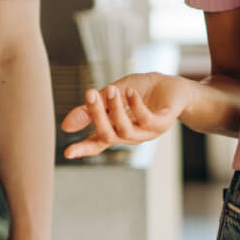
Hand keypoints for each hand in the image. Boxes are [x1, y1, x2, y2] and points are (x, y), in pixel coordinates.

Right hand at [59, 72, 193, 158]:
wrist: (173, 86)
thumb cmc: (142, 90)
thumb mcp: (112, 94)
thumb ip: (93, 108)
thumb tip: (65, 126)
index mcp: (117, 129)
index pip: (97, 143)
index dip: (82, 149)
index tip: (67, 153)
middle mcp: (130, 135)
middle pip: (107, 135)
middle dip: (96, 116)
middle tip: (89, 94)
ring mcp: (147, 132)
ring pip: (125, 129)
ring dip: (116, 109)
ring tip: (112, 90)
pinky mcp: (162, 124)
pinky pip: (146, 119)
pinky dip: (135, 105)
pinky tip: (130, 92)